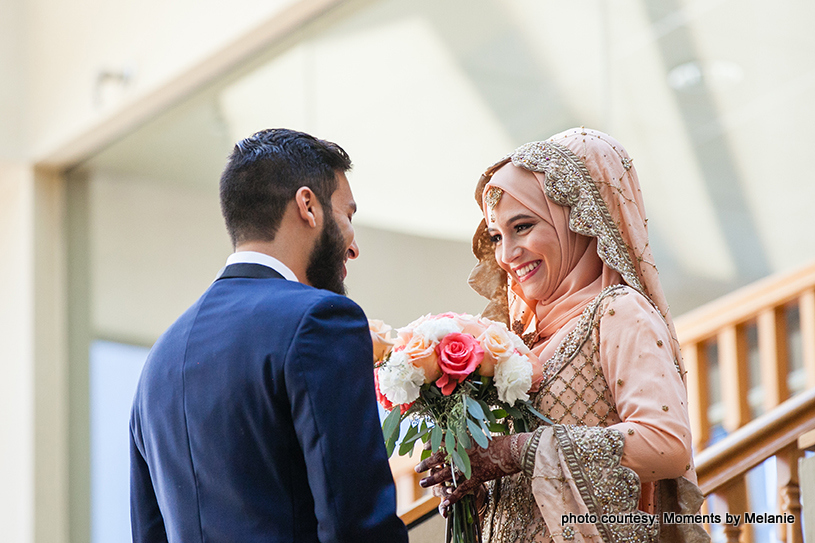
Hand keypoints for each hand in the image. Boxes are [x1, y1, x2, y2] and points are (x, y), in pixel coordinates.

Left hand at [415, 433, 529, 511]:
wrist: (513, 450)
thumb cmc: (500, 441)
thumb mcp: (482, 434)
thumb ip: (470, 436)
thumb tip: (462, 433)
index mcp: (463, 439)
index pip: (442, 440)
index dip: (431, 443)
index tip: (424, 446)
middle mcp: (462, 452)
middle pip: (439, 459)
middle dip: (427, 464)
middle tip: (417, 469)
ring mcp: (468, 465)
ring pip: (445, 474)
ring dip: (433, 480)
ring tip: (422, 483)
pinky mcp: (477, 477)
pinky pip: (461, 489)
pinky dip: (452, 497)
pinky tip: (444, 502)